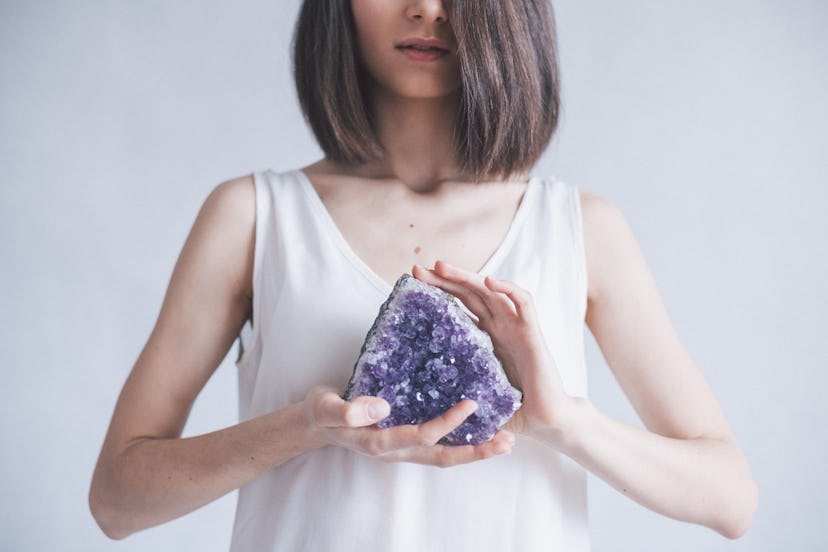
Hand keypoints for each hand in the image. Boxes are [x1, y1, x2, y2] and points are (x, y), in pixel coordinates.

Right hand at [303, 386, 514, 466]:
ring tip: (506, 441)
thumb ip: (347, 410)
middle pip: (442, 457)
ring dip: (476, 451)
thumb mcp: (325, 406)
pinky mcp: (406, 439)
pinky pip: (439, 445)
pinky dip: (462, 441)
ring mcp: (403, 448)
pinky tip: (481, 429)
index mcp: (379, 441)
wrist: (317, 420)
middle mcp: (396, 449)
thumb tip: (382, 407)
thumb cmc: (321, 410)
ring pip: (444, 455)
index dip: (446, 424)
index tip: (470, 405)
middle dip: (476, 452)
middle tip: (507, 442)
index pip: (420, 436)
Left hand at [412, 261, 576, 441]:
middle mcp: (500, 328)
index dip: (438, 294)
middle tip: (418, 270)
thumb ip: (452, 396)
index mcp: (486, 339)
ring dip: (467, 276)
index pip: (458, 308)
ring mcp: (516, 327)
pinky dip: (508, 288)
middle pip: (469, 294)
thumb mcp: (474, 397)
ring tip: (442, 267)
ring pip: (491, 291)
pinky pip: (523, 302)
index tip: (413, 286)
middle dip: (444, 279)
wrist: (547, 422)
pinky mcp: (533, 333)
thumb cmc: (514, 412)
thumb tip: (418, 408)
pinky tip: (489, 281)